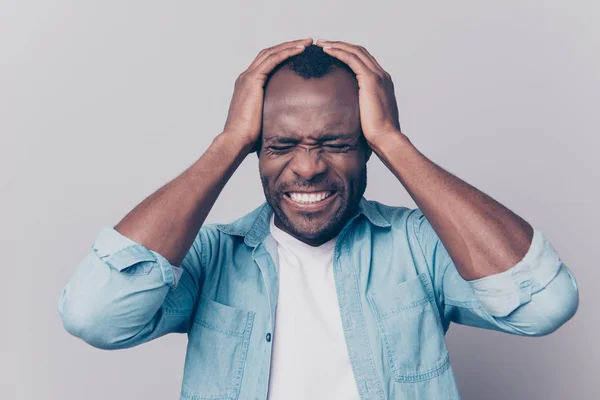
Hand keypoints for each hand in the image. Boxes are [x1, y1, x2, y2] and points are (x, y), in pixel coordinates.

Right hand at [222, 38, 313, 152]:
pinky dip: (287, 53)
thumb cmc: (248, 137)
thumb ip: (272, 113)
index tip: (299, 53)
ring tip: (308, 42)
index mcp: (247, 85)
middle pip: (269, 53)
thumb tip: (288, 122)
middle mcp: (245, 77)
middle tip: (307, 42)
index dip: (282, 55)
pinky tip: (300, 50)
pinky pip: (272, 60)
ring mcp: (248, 77)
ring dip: (291, 45)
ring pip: (271, 53)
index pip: (266, 62)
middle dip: (288, 46)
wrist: (236, 140)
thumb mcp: (263, 120)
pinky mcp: (252, 81)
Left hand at [314, 40, 402, 147]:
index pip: (364, 60)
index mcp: (382, 83)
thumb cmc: (377, 133)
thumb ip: (360, 107)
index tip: (332, 53)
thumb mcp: (367, 115)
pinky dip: (339, 52)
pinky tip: (327, 51)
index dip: (347, 53)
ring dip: (337, 45)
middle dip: (340, 45)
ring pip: (355, 52)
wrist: (386, 138)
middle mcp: (382, 75)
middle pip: (360, 51)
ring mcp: (378, 76)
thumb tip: (347, 112)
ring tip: (321, 44)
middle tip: (323, 44)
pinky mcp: (371, 80)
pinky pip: (352, 59)